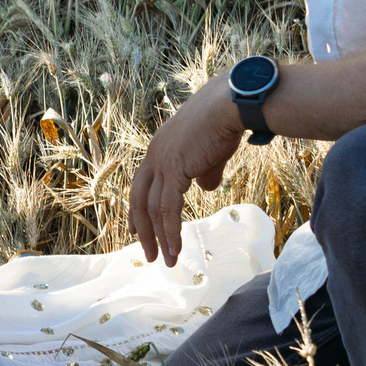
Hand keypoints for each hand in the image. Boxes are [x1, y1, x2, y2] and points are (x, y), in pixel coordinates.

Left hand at [125, 77, 246, 266]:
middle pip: (140, 200)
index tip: (135, 230)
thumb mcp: (210, 153)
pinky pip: (168, 209)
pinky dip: (170, 231)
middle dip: (144, 229)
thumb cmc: (224, 123)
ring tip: (167, 260)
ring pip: (154, 209)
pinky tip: (175, 248)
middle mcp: (154, 156)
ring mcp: (162, 163)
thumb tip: (206, 187)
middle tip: (148, 253)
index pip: (141, 185)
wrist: (230, 105)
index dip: (138, 209)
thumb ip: (204, 171)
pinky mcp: (175, 170)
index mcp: (159, 149)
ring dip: (160, 237)